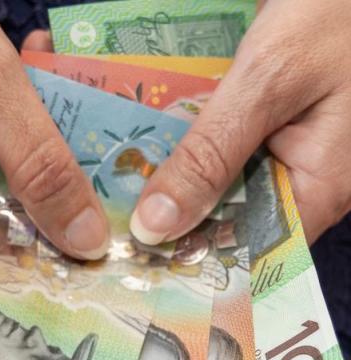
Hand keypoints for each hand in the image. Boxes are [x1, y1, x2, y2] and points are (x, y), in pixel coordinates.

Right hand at [0, 0, 109, 300]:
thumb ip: (40, 162)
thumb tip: (87, 241)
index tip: (57, 326)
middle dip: (49, 269)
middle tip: (114, 274)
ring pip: (11, 232)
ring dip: (59, 216)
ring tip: (110, 211)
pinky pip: (16, 191)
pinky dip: (49, 172)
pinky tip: (81, 144)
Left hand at [129, 0, 350, 245]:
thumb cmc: (334, 16)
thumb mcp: (267, 83)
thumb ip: (211, 155)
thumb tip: (157, 227)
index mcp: (320, 189)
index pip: (245, 252)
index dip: (187, 259)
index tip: (129, 262)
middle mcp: (305, 179)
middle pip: (225, 218)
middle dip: (169, 217)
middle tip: (104, 221)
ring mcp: (288, 150)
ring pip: (218, 181)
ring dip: (171, 178)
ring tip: (108, 187)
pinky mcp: (271, 123)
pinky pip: (222, 146)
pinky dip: (187, 143)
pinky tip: (141, 142)